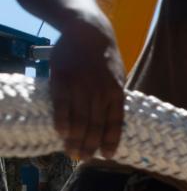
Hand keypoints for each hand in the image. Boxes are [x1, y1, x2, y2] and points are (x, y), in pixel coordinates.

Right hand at [49, 17, 125, 159]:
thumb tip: (115, 117)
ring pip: (79, 119)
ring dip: (75, 139)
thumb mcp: (119, 75)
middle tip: (83, 158)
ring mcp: (81, 87)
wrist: (88, 32)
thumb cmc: (104, 56)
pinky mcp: (62, 80)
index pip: (115, 123)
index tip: (106, 155)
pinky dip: (63, 121)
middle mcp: (100, 92)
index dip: (111, 141)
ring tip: (72, 152)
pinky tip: (62, 134)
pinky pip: (62, 106)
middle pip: (95, 125)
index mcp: (117, 92)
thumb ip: (116, 95)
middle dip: (90, 145)